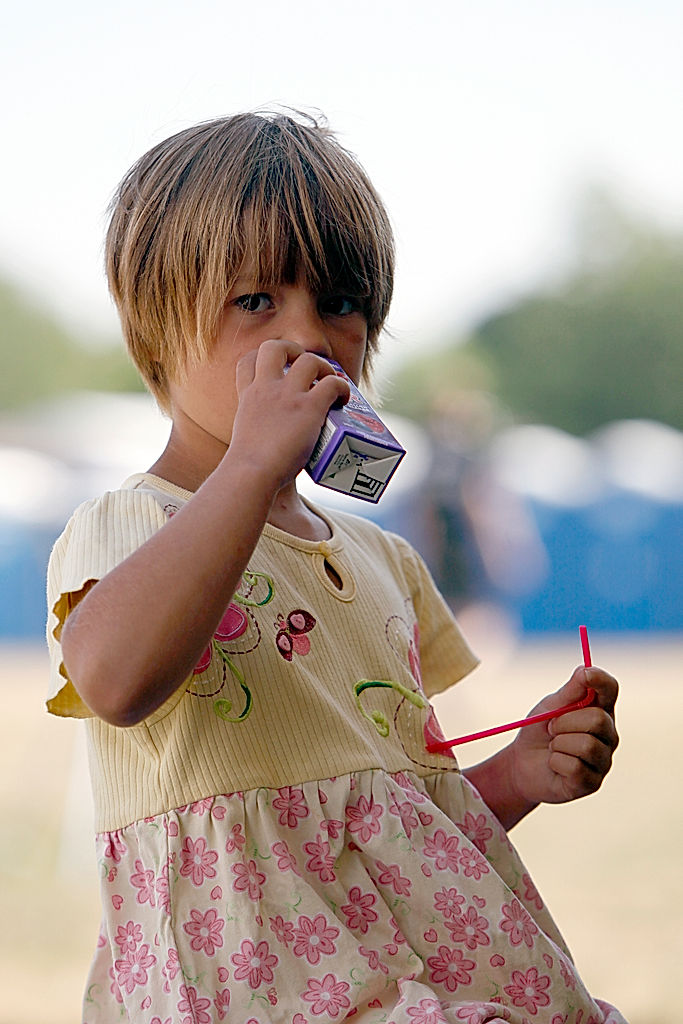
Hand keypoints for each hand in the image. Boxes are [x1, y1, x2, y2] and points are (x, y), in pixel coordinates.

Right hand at [230, 340, 349, 489]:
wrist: (251, 474)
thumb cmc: (249, 469)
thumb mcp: (246, 438)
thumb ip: (260, 431)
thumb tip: (276, 448)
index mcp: (248, 397)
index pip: (248, 361)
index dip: (263, 359)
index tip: (276, 371)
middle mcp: (266, 389)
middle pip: (274, 346)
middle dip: (293, 350)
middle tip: (306, 368)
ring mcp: (287, 395)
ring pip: (309, 359)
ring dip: (324, 368)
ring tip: (329, 383)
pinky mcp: (309, 408)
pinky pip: (332, 383)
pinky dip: (342, 387)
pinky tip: (343, 399)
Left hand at [508, 665, 619, 806]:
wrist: (521, 763)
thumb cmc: (539, 731)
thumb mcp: (550, 706)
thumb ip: (570, 691)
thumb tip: (585, 669)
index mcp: (600, 710)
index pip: (611, 690)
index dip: (601, 680)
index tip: (585, 675)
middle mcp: (608, 735)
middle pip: (598, 719)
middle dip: (564, 721)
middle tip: (551, 727)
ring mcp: (603, 760)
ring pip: (586, 745)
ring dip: (558, 743)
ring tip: (553, 746)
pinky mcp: (592, 783)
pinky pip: (575, 767)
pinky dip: (556, 762)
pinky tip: (554, 764)